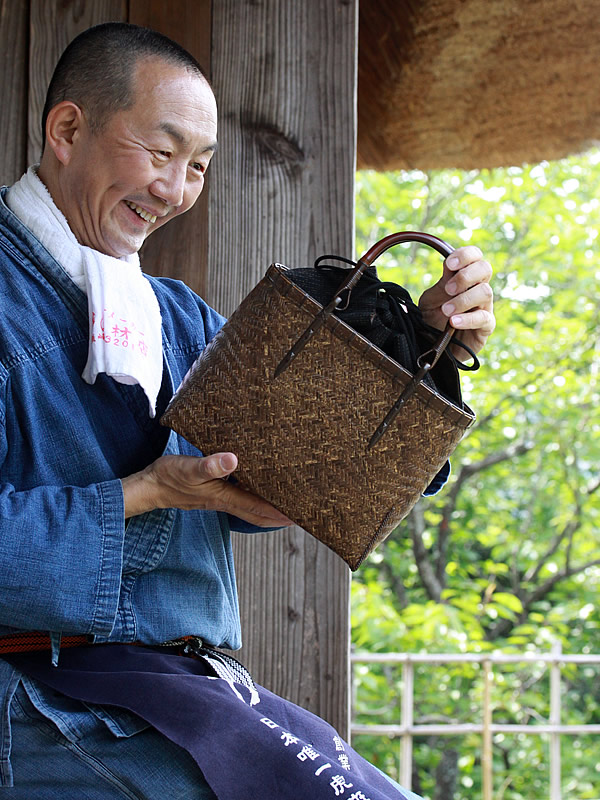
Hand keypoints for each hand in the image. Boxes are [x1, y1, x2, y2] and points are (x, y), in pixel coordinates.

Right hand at [121, 452, 292, 527]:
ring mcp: (220, 498)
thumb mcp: (189, 468)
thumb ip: (210, 465)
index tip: (302, 514)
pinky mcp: (214, 492)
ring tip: (289, 502)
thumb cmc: (169, 477)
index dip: (281, 512)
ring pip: (251, 506)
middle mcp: (226, 500)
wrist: (150, 486)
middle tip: (304, 513)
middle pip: (260, 513)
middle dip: (282, 515)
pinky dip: (255, 497)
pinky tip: (260, 487)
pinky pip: (241, 498)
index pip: (259, 508)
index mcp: (224, 497)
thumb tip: (234, 460)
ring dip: (270, 507)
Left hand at [418, 245, 494, 358]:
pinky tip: (453, 322)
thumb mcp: (430, 301)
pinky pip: (484, 318)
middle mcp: (477, 288)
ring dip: (464, 299)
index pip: (474, 256)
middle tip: (448, 289)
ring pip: (486, 292)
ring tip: (446, 311)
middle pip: (485, 268)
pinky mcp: (486, 326)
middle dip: (466, 276)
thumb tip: (448, 267)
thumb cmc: (433, 320)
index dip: (465, 255)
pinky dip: (468, 319)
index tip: (449, 264)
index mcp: (464, 277)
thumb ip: (439, 286)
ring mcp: (484, 306)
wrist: (434, 347)